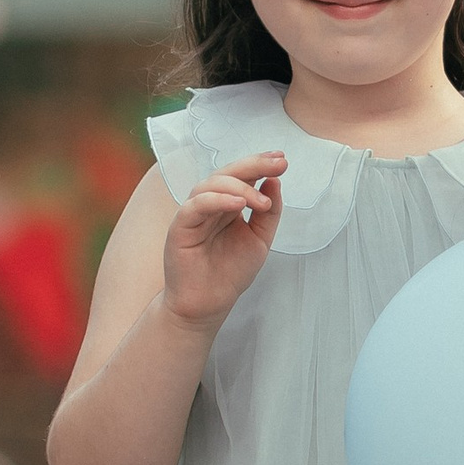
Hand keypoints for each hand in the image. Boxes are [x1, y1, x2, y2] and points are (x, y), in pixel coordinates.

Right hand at [162, 152, 286, 332]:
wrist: (209, 305)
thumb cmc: (230, 273)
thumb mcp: (260, 240)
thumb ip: (269, 213)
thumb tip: (274, 181)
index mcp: (228, 204)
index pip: (242, 176)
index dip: (261, 164)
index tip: (282, 160)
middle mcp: (209, 204)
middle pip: (227, 174)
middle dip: (254, 165)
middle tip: (277, 164)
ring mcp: (193, 214)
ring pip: (210, 185)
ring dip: (239, 187)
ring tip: (261, 201)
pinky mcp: (180, 228)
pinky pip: (195, 206)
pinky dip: (217, 200)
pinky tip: (238, 204)